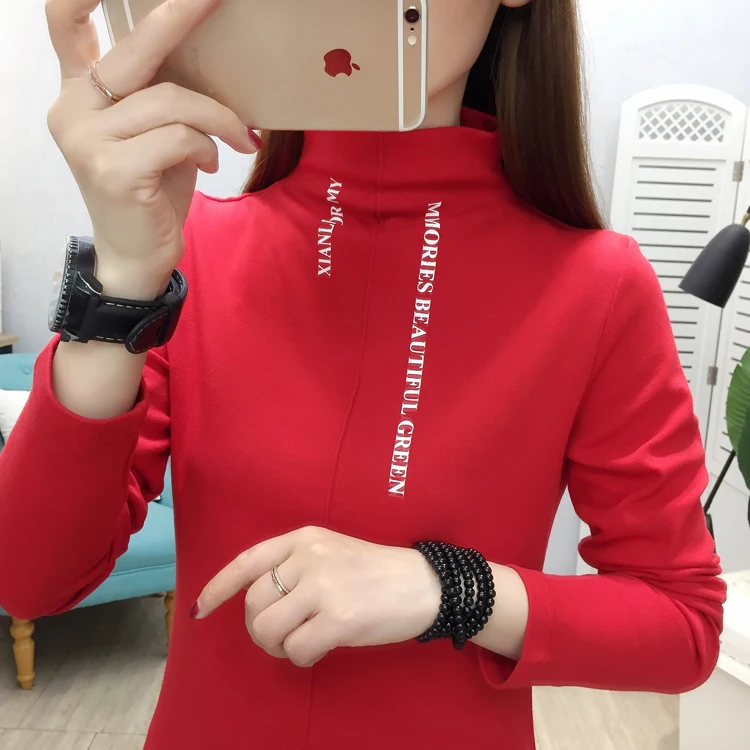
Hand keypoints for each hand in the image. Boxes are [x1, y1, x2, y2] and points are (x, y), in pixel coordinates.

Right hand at [45, 0, 258, 297]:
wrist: (137, 254)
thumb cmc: (152, 191)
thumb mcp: (154, 134)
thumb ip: (160, 95)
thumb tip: (207, 54)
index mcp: (79, 92)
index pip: (66, 23)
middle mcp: (72, 108)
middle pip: (133, 48)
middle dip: (180, 15)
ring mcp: (87, 139)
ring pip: (171, 100)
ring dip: (218, 118)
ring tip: (237, 138)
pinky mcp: (113, 169)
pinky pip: (179, 137)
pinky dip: (207, 147)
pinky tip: (210, 165)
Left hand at [193, 527, 442, 666]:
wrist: (423, 584)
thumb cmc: (375, 571)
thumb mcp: (331, 551)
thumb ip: (295, 567)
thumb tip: (258, 604)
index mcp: (304, 538)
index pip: (248, 561)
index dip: (219, 588)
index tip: (200, 610)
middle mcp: (308, 557)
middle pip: (253, 604)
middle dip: (261, 629)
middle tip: (286, 635)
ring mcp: (323, 585)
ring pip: (268, 630)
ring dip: (279, 646)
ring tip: (302, 642)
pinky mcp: (338, 618)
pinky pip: (296, 651)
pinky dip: (302, 658)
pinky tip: (321, 649)